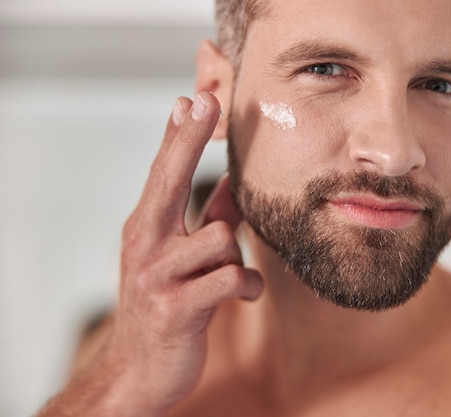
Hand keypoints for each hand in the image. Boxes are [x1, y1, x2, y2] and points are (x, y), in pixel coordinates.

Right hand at [39, 92, 262, 416]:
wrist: (138, 370)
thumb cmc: (166, 305)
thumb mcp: (180, 259)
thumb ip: (210, 218)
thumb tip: (235, 182)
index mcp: (146, 228)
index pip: (163, 173)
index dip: (179, 135)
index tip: (191, 99)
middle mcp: (145, 244)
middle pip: (171, 180)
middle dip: (188, 140)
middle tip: (204, 102)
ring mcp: (157, 276)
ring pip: (221, 238)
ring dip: (235, 260)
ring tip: (225, 279)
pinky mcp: (177, 308)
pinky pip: (232, 279)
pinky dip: (246, 287)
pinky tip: (241, 296)